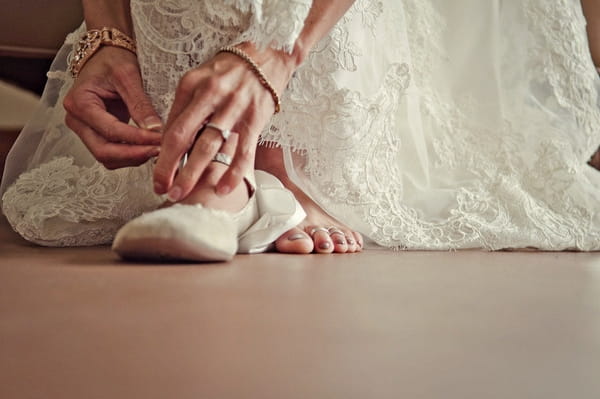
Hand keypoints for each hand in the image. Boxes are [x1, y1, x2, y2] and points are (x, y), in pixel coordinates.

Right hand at [63, 46, 162, 168]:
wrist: (105, 56)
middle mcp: (77, 120)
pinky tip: (149, 148)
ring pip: (107, 157)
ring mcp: (84, 129)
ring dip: (133, 158)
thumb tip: (155, 129)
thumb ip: (140, 103)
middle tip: (161, 152)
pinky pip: (112, 153)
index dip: (137, 139)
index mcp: (79, 102)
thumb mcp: (128, 75)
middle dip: (134, 155)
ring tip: (158, 150)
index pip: (110, 130)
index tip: (161, 140)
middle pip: (103, 151)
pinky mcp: (96, 134)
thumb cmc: (112, 59)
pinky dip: (131, 155)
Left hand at [152, 43, 296, 200]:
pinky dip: (232, 173)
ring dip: (192, 173)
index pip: (170, 125)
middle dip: (168, 167)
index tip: (157, 175)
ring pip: (208, 147)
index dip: (160, 154)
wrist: (270, 53)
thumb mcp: (202, 79)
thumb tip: (170, 140)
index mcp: (191, 85)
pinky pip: (242, 151)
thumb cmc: (232, 70)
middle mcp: (210, 95)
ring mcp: (234, 107)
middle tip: (161, 190)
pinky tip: (222, 189)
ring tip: (181, 193)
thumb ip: (187, 107)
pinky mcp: (255, 118)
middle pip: (182, 137)